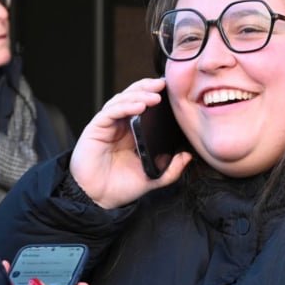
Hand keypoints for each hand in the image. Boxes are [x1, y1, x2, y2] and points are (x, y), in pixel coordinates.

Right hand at [69, 77, 192, 208]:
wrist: (97, 199)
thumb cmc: (119, 187)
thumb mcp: (152, 178)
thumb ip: (171, 169)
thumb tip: (188, 156)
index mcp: (133, 132)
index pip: (144, 105)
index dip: (155, 95)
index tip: (172, 91)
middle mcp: (120, 125)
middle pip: (133, 96)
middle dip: (148, 87)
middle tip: (164, 85)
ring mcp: (108, 125)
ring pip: (122, 100)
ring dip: (139, 95)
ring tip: (155, 97)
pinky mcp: (96, 129)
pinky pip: (111, 112)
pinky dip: (125, 106)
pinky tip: (139, 106)